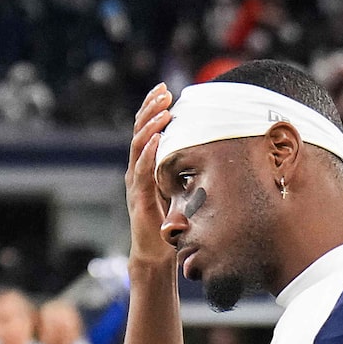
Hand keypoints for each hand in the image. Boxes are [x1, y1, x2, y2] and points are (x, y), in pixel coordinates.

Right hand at [125, 85, 177, 277]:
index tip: (164, 90)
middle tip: (164, 92)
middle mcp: (136, 170)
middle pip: (139, 131)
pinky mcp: (138, 198)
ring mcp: (135, 183)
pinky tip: (157, 139)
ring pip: (138, 146)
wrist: (154, 253)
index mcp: (145, 165)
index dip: (152, 108)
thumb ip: (183, 170)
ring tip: (162, 111)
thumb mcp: (179, 189)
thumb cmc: (168, 222)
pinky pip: (141, 171)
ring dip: (150, 126)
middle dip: (151, 109)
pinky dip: (148, 153)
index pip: (146, 129)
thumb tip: (207, 151)